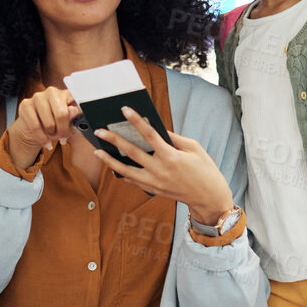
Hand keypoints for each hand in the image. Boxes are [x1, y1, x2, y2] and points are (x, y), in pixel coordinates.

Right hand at [5, 89, 80, 169]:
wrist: (35, 128)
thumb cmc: (55, 124)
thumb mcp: (67, 124)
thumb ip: (71, 118)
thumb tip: (73, 110)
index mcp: (66, 94)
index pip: (73, 107)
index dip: (72, 123)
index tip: (70, 132)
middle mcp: (52, 91)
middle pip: (61, 115)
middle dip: (62, 131)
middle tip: (62, 137)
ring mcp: (38, 97)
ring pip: (48, 123)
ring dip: (52, 135)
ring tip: (52, 138)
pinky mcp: (26, 105)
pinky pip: (35, 127)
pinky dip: (42, 138)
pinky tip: (45, 142)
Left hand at [96, 107, 233, 223]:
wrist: (209, 197)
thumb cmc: (205, 170)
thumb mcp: (194, 148)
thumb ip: (174, 138)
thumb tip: (157, 129)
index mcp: (171, 156)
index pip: (149, 134)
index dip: (136, 120)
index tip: (125, 109)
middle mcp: (160, 170)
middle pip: (132, 152)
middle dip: (114, 139)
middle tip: (100, 130)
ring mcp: (155, 182)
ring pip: (126, 170)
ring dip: (110, 160)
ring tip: (97, 151)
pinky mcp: (153, 190)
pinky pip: (133, 181)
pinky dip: (122, 173)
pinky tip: (114, 165)